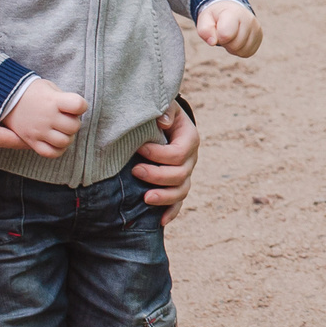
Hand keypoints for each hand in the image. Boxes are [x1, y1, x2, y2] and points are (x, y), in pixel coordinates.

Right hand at [6, 80, 87, 157]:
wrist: (7, 98)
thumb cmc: (32, 91)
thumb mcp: (49, 87)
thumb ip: (64, 99)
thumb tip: (77, 112)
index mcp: (53, 101)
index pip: (79, 105)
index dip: (81, 106)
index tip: (76, 105)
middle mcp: (47, 117)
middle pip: (74, 126)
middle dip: (74, 122)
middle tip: (66, 118)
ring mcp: (39, 131)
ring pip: (64, 141)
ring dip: (67, 136)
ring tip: (61, 130)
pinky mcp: (31, 141)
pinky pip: (51, 153)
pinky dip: (58, 150)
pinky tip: (56, 141)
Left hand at [133, 102, 199, 223]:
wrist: (160, 122)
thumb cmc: (159, 113)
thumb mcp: (164, 104)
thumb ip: (164, 110)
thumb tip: (162, 121)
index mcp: (189, 139)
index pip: (179, 153)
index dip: (159, 154)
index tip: (139, 148)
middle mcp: (190, 159)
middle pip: (180, 175)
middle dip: (157, 175)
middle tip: (135, 171)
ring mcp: (185, 175)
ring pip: (181, 191)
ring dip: (163, 197)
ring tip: (145, 198)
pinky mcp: (177, 186)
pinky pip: (178, 203)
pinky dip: (171, 212)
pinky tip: (160, 221)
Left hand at [195, 0, 260, 57]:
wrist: (231, 9)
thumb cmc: (217, 16)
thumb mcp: (205, 19)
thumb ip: (205, 30)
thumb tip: (212, 42)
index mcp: (234, 12)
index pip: (226, 35)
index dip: (218, 38)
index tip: (217, 30)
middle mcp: (249, 19)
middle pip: (235, 45)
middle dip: (226, 43)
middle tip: (223, 34)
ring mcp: (256, 28)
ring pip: (242, 51)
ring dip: (233, 48)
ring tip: (230, 36)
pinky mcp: (259, 36)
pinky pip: (248, 53)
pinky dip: (240, 50)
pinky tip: (237, 40)